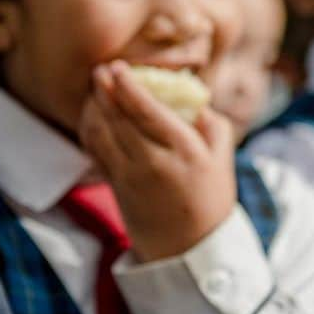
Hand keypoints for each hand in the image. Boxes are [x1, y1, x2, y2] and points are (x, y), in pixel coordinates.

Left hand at [78, 61, 236, 261]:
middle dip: (105, 91)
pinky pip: (96, 152)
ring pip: (102, 135)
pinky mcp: (116, 188)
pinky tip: (93, 116)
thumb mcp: (222, 158)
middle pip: (120, 119)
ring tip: (95, 90)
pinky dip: (90, 130)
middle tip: (100, 70)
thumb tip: (190, 95)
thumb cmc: (210, 197)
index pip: (148, 112)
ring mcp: (131, 177)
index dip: (128, 87)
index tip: (118, 67)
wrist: (190, 247)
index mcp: (185, 150)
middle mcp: (155, 162)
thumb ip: (211, 123)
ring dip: (94, 109)